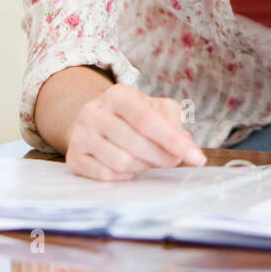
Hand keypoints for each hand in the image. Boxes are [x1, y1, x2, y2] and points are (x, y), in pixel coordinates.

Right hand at [65, 83, 206, 180]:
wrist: (95, 120)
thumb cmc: (133, 115)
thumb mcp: (156, 107)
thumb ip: (174, 122)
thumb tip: (185, 145)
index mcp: (117, 95)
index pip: (148, 120)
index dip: (173, 141)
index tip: (197, 158)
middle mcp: (94, 112)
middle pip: (136, 145)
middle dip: (163, 157)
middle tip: (174, 160)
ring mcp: (80, 136)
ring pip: (122, 163)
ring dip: (144, 166)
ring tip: (149, 159)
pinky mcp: (73, 158)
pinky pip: (107, 176)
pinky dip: (126, 175)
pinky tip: (130, 165)